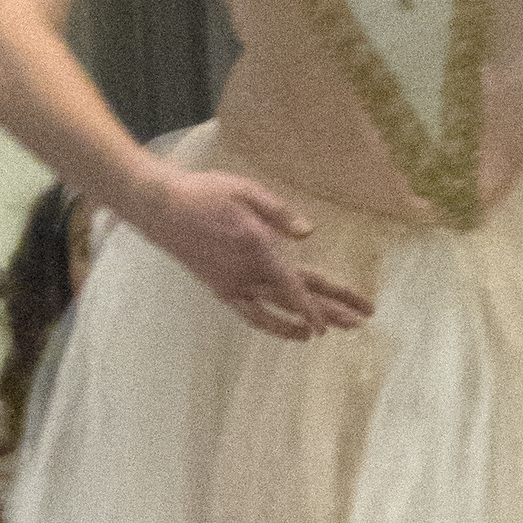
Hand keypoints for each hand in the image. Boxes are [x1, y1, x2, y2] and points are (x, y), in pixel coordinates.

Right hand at [130, 160, 371, 341]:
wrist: (162, 208)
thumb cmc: (204, 193)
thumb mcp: (245, 191)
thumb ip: (278, 213)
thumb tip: (307, 234)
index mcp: (257, 248)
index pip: (295, 284)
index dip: (319, 304)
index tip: (343, 317)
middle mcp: (247, 273)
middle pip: (295, 298)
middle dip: (330, 309)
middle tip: (360, 321)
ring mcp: (233, 284)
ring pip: (277, 309)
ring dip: (307, 320)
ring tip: (334, 330)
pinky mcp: (220, 288)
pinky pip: (251, 314)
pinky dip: (273, 325)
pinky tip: (293, 332)